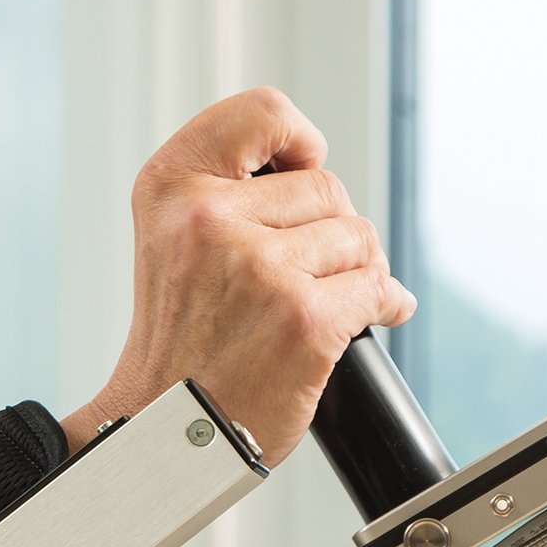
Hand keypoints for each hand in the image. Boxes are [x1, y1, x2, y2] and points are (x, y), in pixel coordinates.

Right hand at [68, 89, 413, 464]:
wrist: (165, 434)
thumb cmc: (178, 344)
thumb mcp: (172, 240)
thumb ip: (230, 192)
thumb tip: (318, 168)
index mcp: (172, 190)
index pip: (263, 113)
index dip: (297, 141)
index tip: (300, 167)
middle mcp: (209, 219)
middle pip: (325, 186)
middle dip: (327, 230)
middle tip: (294, 274)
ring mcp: (259, 268)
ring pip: (356, 237)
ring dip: (351, 273)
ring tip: (312, 305)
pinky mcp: (304, 319)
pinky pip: (377, 290)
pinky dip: (381, 307)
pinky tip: (363, 320)